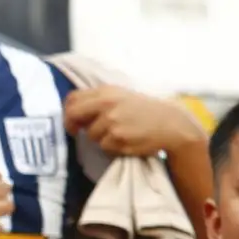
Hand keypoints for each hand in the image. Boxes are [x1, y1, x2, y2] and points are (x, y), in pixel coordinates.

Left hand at [63, 86, 201, 157]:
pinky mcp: (118, 137)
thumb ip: (98, 101)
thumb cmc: (143, 111)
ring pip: (91, 136)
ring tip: (119, 133)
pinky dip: (112, 147)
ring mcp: (112, 121)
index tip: (73, 120)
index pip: (73, 98)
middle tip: (77, 132)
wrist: (170, 123)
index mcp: (106, 91)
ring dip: (100, 138)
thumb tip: (72, 112)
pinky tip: (126, 140)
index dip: (67, 111)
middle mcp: (106, 104)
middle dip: (72, 126)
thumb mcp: (121, 97)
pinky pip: (104, 147)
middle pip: (73, 116)